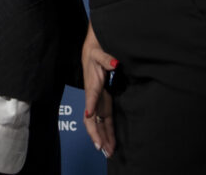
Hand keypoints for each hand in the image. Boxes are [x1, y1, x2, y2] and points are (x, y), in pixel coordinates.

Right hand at [81, 25, 116, 157]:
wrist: (91, 52)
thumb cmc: (95, 53)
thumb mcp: (99, 52)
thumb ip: (106, 58)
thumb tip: (115, 63)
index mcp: (92, 83)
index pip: (91, 95)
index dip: (91, 104)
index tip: (90, 114)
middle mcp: (93, 96)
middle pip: (92, 118)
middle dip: (96, 133)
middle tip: (101, 147)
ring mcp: (98, 101)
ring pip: (98, 123)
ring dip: (102, 137)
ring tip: (108, 152)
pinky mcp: (103, 102)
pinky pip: (104, 120)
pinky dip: (107, 132)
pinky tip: (110, 144)